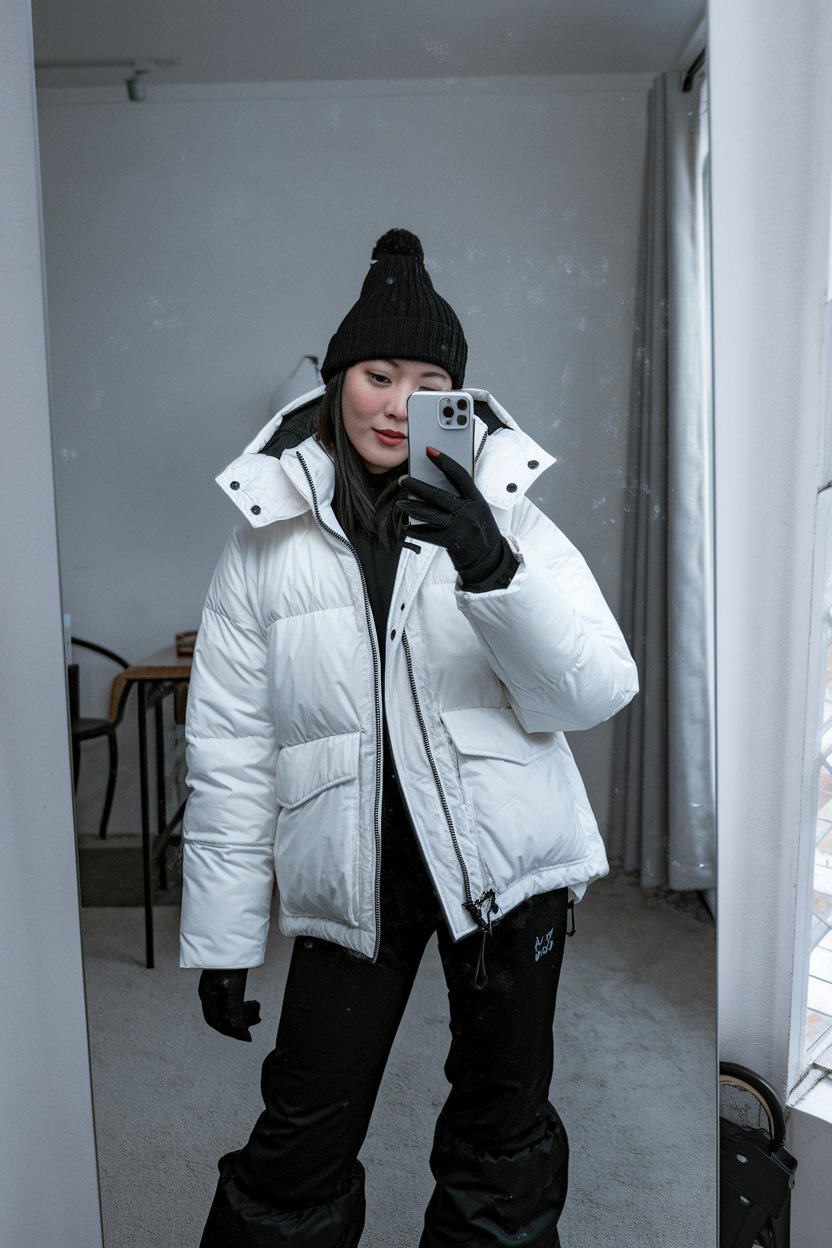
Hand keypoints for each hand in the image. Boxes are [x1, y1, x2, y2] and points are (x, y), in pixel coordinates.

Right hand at [198, 969, 260, 1041]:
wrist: (230, 938)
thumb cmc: (230, 964)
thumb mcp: (234, 991)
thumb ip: (236, 1014)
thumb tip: (244, 1037)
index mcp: (207, 996)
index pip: (216, 1022)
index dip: (231, 1031)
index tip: (248, 1037)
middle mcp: (209, 992)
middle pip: (223, 1015)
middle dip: (240, 1020)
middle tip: (257, 1018)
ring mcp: (216, 986)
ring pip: (229, 1006)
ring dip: (243, 1011)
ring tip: (257, 1008)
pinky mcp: (225, 980)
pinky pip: (232, 998)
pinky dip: (243, 1003)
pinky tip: (253, 1002)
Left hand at [396, 447, 503, 583]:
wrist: (488, 557)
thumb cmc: (479, 529)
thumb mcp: (477, 508)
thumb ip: (462, 497)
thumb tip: (436, 483)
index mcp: (476, 499)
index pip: (459, 475)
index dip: (444, 461)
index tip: (429, 450)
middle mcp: (468, 511)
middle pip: (438, 495)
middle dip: (418, 486)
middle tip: (403, 480)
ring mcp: (459, 527)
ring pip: (430, 514)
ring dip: (412, 507)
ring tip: (400, 502)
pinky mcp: (450, 541)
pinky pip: (427, 533)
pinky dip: (417, 530)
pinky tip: (408, 527)